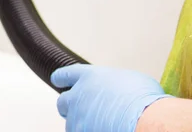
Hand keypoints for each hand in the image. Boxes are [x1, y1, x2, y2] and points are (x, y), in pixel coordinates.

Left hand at [51, 64, 170, 131]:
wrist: (145, 119)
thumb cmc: (142, 99)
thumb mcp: (130, 79)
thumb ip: (114, 82)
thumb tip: (117, 89)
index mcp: (89, 77)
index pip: (66, 75)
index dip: (61, 78)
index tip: (57, 80)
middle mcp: (78, 95)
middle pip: (63, 101)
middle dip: (69, 106)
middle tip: (79, 111)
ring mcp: (77, 116)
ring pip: (70, 122)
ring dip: (80, 124)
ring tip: (95, 126)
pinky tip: (98, 131)